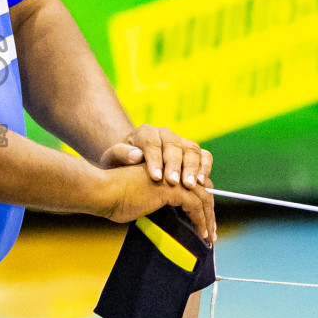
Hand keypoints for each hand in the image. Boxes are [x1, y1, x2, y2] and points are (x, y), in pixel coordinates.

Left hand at [98, 124, 212, 190]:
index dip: (155, 160)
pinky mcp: (192, 151)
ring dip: (192, 167)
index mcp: (145, 133)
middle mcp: (165, 134)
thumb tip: (136, 155)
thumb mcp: (112, 158)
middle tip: (175, 182)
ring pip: (191, 149)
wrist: (133, 159)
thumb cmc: (122, 162)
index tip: (156, 178)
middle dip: (175, 165)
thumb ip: (120, 154)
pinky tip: (201, 182)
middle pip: (174, 146)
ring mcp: (181, 141)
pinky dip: (204, 167)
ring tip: (190, 184)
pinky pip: (204, 155)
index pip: (152, 143)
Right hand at [98, 160, 216, 243]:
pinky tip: (201, 233)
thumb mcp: (140, 198)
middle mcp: (172, 172)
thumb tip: (168, 215)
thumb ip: (155, 201)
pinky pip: (195, 205)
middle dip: (209, 212)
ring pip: (203, 197)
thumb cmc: (115, 197)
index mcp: (166, 171)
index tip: (204, 223)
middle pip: (203, 190)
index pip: (193, 185)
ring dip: (208, 218)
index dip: (201, 204)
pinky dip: (201, 220)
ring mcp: (172, 179)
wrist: (104, 190)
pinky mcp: (171, 189)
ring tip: (209, 236)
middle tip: (211, 232)